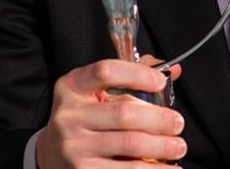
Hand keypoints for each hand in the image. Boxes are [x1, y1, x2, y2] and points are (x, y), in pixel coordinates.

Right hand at [37, 58, 185, 167]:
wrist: (51, 154)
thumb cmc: (84, 117)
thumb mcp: (95, 90)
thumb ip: (132, 76)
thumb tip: (174, 69)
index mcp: (72, 87)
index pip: (106, 71)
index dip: (137, 74)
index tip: (160, 82)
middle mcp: (69, 115)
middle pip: (125, 113)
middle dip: (160, 119)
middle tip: (178, 123)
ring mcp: (75, 146)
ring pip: (130, 144)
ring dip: (162, 146)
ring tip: (178, 146)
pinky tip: (167, 168)